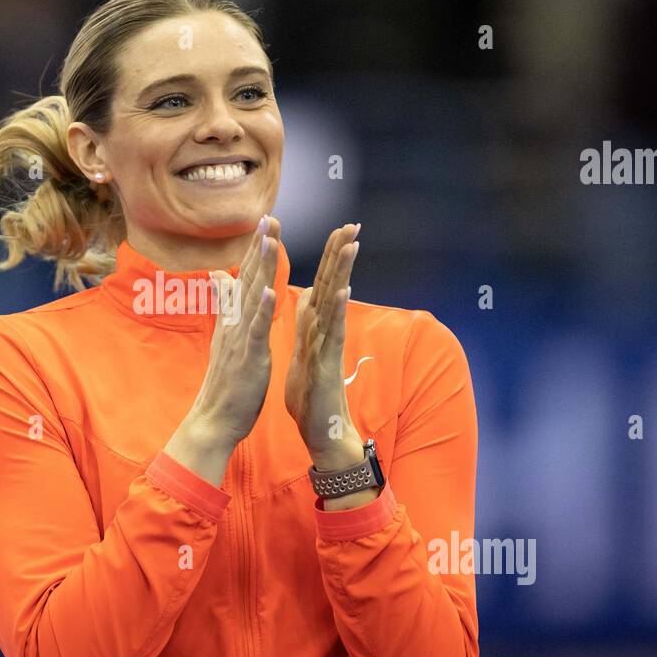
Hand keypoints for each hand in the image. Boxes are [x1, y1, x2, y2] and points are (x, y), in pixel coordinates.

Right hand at [187, 214, 282, 446]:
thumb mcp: (226, 340)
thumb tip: (219, 278)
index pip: (246, 279)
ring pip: (253, 297)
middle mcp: (235, 324)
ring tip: (269, 240)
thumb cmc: (225, 384)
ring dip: (261, 267)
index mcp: (234, 321)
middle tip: (270, 217)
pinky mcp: (248, 358)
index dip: (256, 251)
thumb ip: (225, 307)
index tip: (266, 223)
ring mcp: (240, 339)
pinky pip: (256, 331)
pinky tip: (269, 291)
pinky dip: (262, 310)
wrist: (213, 420)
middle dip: (260, 248)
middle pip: (248, 279)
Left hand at [284, 221, 363, 466]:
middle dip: (341, 255)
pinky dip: (337, 311)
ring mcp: (328, 346)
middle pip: (333, 285)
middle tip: (352, 224)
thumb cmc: (311, 395)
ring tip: (351, 246)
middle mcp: (326, 332)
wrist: (321, 432)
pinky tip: (343, 291)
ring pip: (335, 303)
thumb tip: (310, 299)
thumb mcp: (304, 352)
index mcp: (316, 327)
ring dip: (342, 273)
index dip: (330, 257)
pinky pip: (332, 333)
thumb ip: (308, 324)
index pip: (323, 284)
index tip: (339, 228)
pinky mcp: (326, 363)